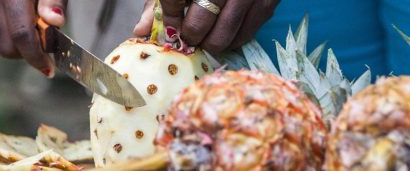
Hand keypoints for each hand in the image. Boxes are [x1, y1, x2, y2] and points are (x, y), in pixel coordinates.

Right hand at [0, 0, 66, 77]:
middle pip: (5, 46)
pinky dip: (1, 30)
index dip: (36, 57)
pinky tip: (14, 16)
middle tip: (44, 41)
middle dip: (26, 52)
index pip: (21, 36)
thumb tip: (55, 22)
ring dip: (14, 41)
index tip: (49, 68)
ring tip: (31, 22)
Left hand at [134, 0, 279, 52]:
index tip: (170, 28)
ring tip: (206, 37)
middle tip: (189, 36)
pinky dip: (233, 40)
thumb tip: (141, 32)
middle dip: (191, 35)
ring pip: (224, 34)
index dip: (170, 19)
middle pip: (200, 21)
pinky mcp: (268, 1)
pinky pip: (247, 33)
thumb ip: (160, 4)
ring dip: (211, 43)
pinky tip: (225, 34)